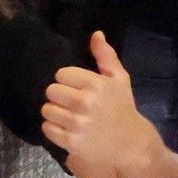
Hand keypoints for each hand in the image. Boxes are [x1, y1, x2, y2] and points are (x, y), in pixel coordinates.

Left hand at [42, 32, 147, 164]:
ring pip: (46, 110)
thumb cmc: (122, 108)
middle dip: (59, 96)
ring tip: (69, 116)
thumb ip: (106, 56)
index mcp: (96, 85)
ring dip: (55, 113)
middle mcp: (85, 103)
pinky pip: (47, 128)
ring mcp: (77, 123)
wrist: (131, 144)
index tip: (78, 88)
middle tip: (72, 103)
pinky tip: (67, 128)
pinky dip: (53, 129)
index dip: (68, 80)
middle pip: (51, 91)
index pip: (61, 74)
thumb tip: (96, 34)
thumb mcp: (119, 79)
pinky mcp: (71, 141)